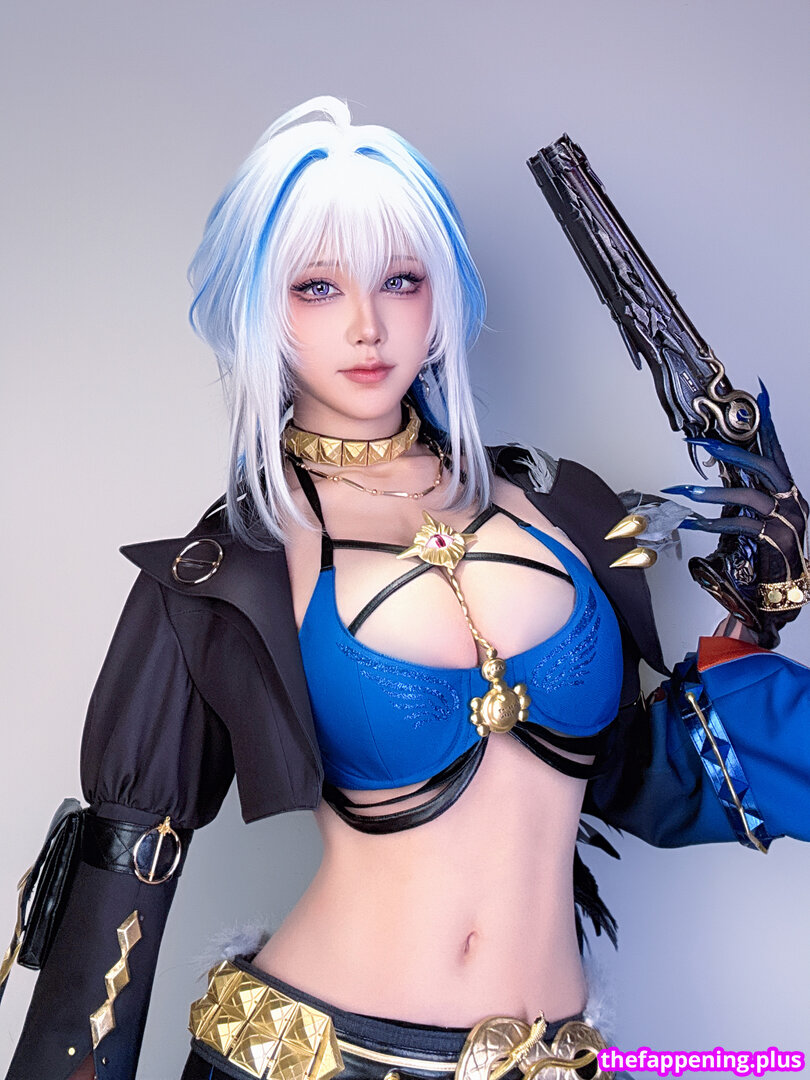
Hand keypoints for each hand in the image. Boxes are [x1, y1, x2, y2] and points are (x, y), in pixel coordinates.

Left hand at [662, 382, 808, 641]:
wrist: (785, 590)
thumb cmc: (770, 555)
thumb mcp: (761, 520)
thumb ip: (748, 498)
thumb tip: (723, 478)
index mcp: (791, 494)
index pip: (777, 456)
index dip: (766, 432)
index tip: (755, 403)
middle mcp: (794, 503)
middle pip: (765, 467)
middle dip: (732, 452)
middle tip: (704, 443)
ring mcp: (787, 522)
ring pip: (750, 497)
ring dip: (715, 493)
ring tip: (688, 493)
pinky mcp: (775, 541)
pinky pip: (741, 526)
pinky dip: (714, 523)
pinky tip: (693, 523)